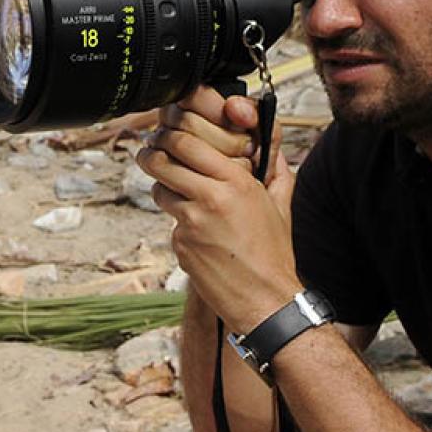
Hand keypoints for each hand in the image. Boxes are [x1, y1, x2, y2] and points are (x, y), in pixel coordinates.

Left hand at [137, 87, 297, 333]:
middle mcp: (211, 198)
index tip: (167, 132)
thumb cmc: (273, 253)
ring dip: (164, 187)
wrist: (265, 300)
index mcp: (236, 182)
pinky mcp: (181, 245)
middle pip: (161, 159)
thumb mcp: (280, 204)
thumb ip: (275, 170)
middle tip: (151, 151)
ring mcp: (191, 223)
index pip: (188, 141)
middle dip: (151, 152)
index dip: (171, 132)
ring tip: (180, 194)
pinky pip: (170, 222)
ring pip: (159, 189)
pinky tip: (199, 233)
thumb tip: (272, 146)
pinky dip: (179, 222)